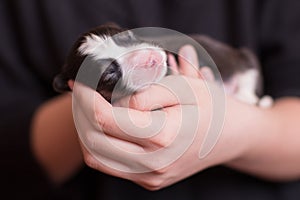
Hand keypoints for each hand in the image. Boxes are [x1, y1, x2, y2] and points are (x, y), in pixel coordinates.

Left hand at [72, 45, 255, 189]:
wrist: (229, 137)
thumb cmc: (210, 108)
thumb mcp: (186, 86)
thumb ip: (149, 90)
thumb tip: (118, 99)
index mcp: (164, 136)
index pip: (106, 118)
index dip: (86, 96)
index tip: (81, 80)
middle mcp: (153, 164)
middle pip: (93, 139)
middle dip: (80, 111)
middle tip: (81, 90)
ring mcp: (149, 177)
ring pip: (95, 156)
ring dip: (85, 129)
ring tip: (89, 106)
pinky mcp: (148, 181)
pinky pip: (109, 165)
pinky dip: (98, 143)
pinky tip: (104, 124)